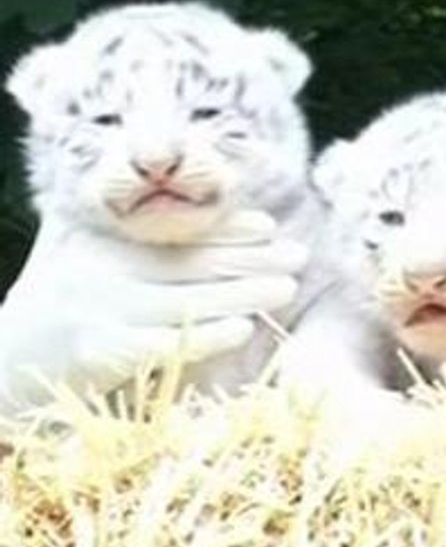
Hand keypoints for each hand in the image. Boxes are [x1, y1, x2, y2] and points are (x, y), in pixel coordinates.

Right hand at [0, 209, 306, 412]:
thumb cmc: (45, 314)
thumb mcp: (68, 257)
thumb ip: (111, 228)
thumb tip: (161, 191)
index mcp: (99, 245)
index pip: (175, 234)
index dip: (226, 229)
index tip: (270, 227)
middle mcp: (99, 272)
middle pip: (189, 263)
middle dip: (250, 258)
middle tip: (300, 255)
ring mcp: (98, 312)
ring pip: (185, 300)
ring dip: (242, 294)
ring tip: (287, 287)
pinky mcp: (97, 354)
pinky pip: (164, 343)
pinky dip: (206, 335)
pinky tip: (242, 328)